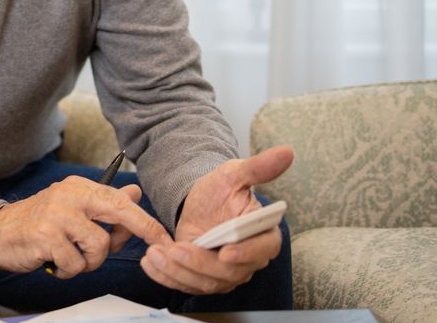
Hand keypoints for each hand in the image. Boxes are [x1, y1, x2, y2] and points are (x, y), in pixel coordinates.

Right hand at [0, 176, 171, 277]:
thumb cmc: (40, 222)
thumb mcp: (73, 208)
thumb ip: (105, 203)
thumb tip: (135, 191)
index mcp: (80, 187)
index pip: (120, 201)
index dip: (145, 221)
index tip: (164, 238)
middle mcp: (70, 195)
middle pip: (117, 214)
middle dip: (138, 233)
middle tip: (148, 249)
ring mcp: (58, 214)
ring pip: (98, 246)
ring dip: (89, 261)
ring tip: (72, 258)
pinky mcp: (46, 236)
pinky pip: (75, 263)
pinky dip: (69, 270)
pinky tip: (56, 262)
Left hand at [141, 145, 293, 294]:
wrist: (198, 202)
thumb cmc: (221, 190)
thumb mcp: (234, 174)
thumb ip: (258, 168)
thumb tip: (287, 152)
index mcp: (263, 234)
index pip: (262, 249)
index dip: (245, 253)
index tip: (225, 251)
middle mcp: (248, 259)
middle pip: (229, 272)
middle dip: (200, 263)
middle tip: (177, 250)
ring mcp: (225, 274)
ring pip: (205, 282)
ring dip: (178, 271)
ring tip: (156, 253)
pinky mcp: (203, 279)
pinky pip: (186, 284)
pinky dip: (166, 277)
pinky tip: (149, 264)